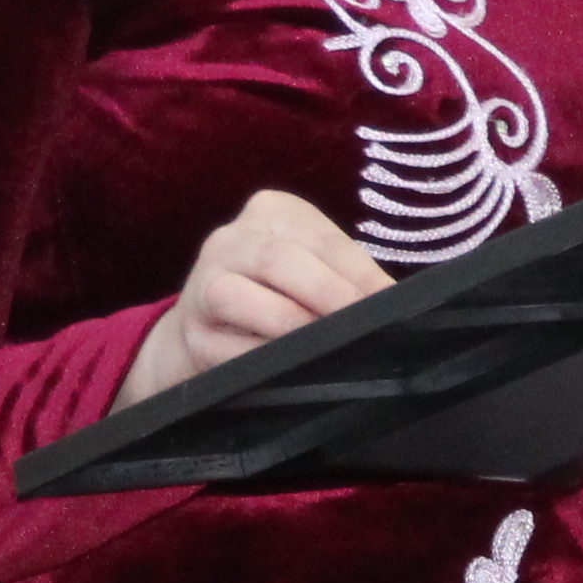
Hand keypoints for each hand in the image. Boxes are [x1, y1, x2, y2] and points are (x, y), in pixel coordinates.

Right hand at [119, 191, 395, 408]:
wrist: (203, 327)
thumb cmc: (276, 294)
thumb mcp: (310, 268)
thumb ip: (345, 278)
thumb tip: (391, 305)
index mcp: (270, 212)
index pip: (322, 239)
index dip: (360, 274)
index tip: (390, 303)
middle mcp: (230, 239)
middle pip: (278, 260)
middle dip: (327, 296)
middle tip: (364, 327)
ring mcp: (202, 285)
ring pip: (238, 297)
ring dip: (288, 326)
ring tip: (328, 347)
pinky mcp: (191, 334)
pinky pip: (224, 347)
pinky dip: (259, 359)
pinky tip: (288, 369)